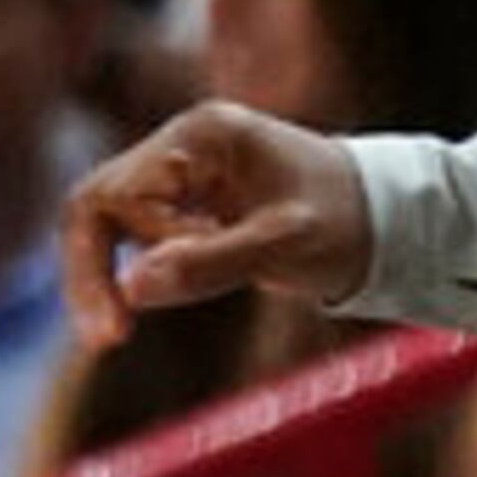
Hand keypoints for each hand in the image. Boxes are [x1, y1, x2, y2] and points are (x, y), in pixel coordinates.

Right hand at [63, 105, 369, 343]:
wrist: (385, 218)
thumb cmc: (347, 222)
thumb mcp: (287, 245)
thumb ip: (213, 264)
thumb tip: (131, 288)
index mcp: (202, 136)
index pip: (119, 194)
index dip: (127, 254)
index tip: (159, 299)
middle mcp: (181, 146)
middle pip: (96, 204)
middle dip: (92, 270)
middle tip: (106, 341)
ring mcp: (179, 172)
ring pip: (106, 223)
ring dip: (105, 276)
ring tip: (113, 335)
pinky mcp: (184, 203)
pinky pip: (133, 238)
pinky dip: (134, 275)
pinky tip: (136, 309)